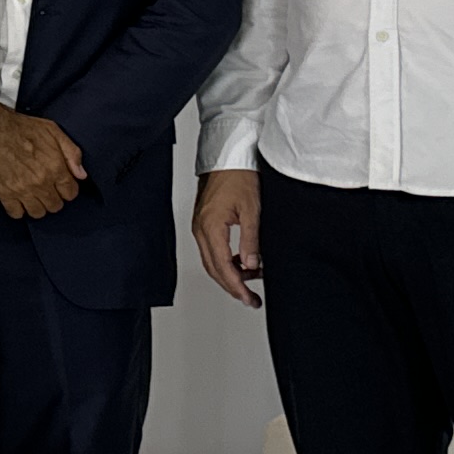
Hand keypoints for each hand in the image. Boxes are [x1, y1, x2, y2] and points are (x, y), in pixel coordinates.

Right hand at [0, 102, 85, 220]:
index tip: (62, 184)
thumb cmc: (19, 127)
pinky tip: (18, 198)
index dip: (67, 188)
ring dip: (37, 205)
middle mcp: (40, 182)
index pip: (70, 193)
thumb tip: (81, 174)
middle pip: (55, 205)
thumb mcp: (52, 130)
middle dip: (53, 198)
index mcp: (55, 167)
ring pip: (38, 213)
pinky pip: (16, 213)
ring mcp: (21, 190)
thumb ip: (71, 152)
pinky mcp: (4, 193)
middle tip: (47, 189)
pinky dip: (18, 208)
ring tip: (33, 195)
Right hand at [192, 168, 263, 305]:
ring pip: (212, 261)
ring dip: (230, 274)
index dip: (237, 286)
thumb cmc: (239, 174)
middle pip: (213, 269)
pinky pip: (212, 249)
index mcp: (210, 226)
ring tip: (252, 279)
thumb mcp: (252, 209)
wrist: (229, 154)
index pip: (223, 267)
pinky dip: (226, 260)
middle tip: (251, 299)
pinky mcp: (204, 221)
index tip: (249, 299)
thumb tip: (251, 266)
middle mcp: (201, 228)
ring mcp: (200, 225)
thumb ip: (251, 240)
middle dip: (233, 287)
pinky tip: (242, 261)